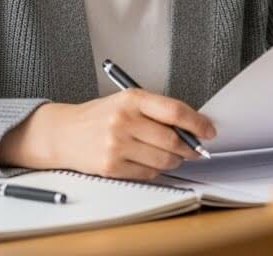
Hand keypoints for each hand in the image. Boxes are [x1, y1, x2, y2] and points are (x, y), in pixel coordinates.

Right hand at [0, 90, 215, 179]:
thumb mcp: (127, 102)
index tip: (209, 131)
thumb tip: (193, 128)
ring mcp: (116, 145)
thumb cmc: (100, 116)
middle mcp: (124, 121)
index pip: (175, 111)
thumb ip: (157, 111)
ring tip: (170, 155)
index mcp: (132, 99)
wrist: (63, 133)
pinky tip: (149, 161)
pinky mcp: (111, 166)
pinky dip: (156, 170)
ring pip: (163, 159)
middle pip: (172, 140)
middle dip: (189, 148)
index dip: (198, 123)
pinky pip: (148, 173)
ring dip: (174, 161)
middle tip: (194, 149)